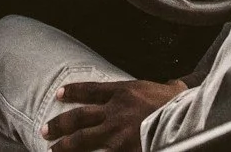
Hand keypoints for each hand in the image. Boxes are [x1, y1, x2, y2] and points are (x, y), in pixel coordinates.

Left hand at [42, 77, 187, 151]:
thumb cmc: (181, 104)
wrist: (185, 120)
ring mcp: (115, 133)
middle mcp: (114, 111)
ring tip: (52, 149)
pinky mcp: (119, 150)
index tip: (60, 94)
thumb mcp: (172, 89)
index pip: (92, 90)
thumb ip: (169, 88)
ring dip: (65, 145)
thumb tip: (178, 85)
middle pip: (80, 117)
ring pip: (82, 139)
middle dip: (61, 123)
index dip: (74, 92)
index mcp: (125, 91)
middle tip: (45, 129)